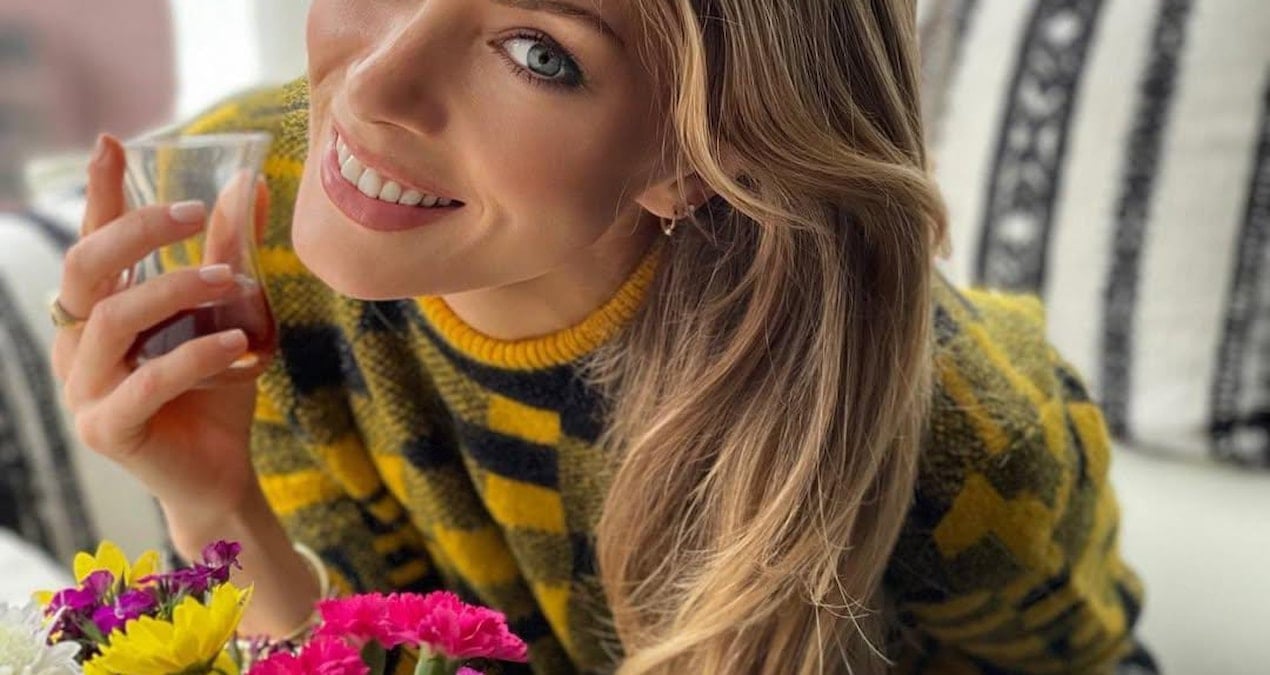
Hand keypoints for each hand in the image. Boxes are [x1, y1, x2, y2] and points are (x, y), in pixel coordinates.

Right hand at [51, 135, 264, 530]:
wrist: (220, 473)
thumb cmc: (215, 391)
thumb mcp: (226, 315)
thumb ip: (228, 255)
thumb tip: (250, 185)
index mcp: (98, 313)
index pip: (92, 242)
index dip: (99, 193)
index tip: (112, 143)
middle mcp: (77, 345)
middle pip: (87, 268)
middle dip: (137, 230)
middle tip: (193, 212)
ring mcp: (84, 389)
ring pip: (114, 319)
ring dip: (174, 288)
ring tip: (230, 280)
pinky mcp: (107, 429)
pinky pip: (146, 382)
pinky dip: (194, 356)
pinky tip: (236, 341)